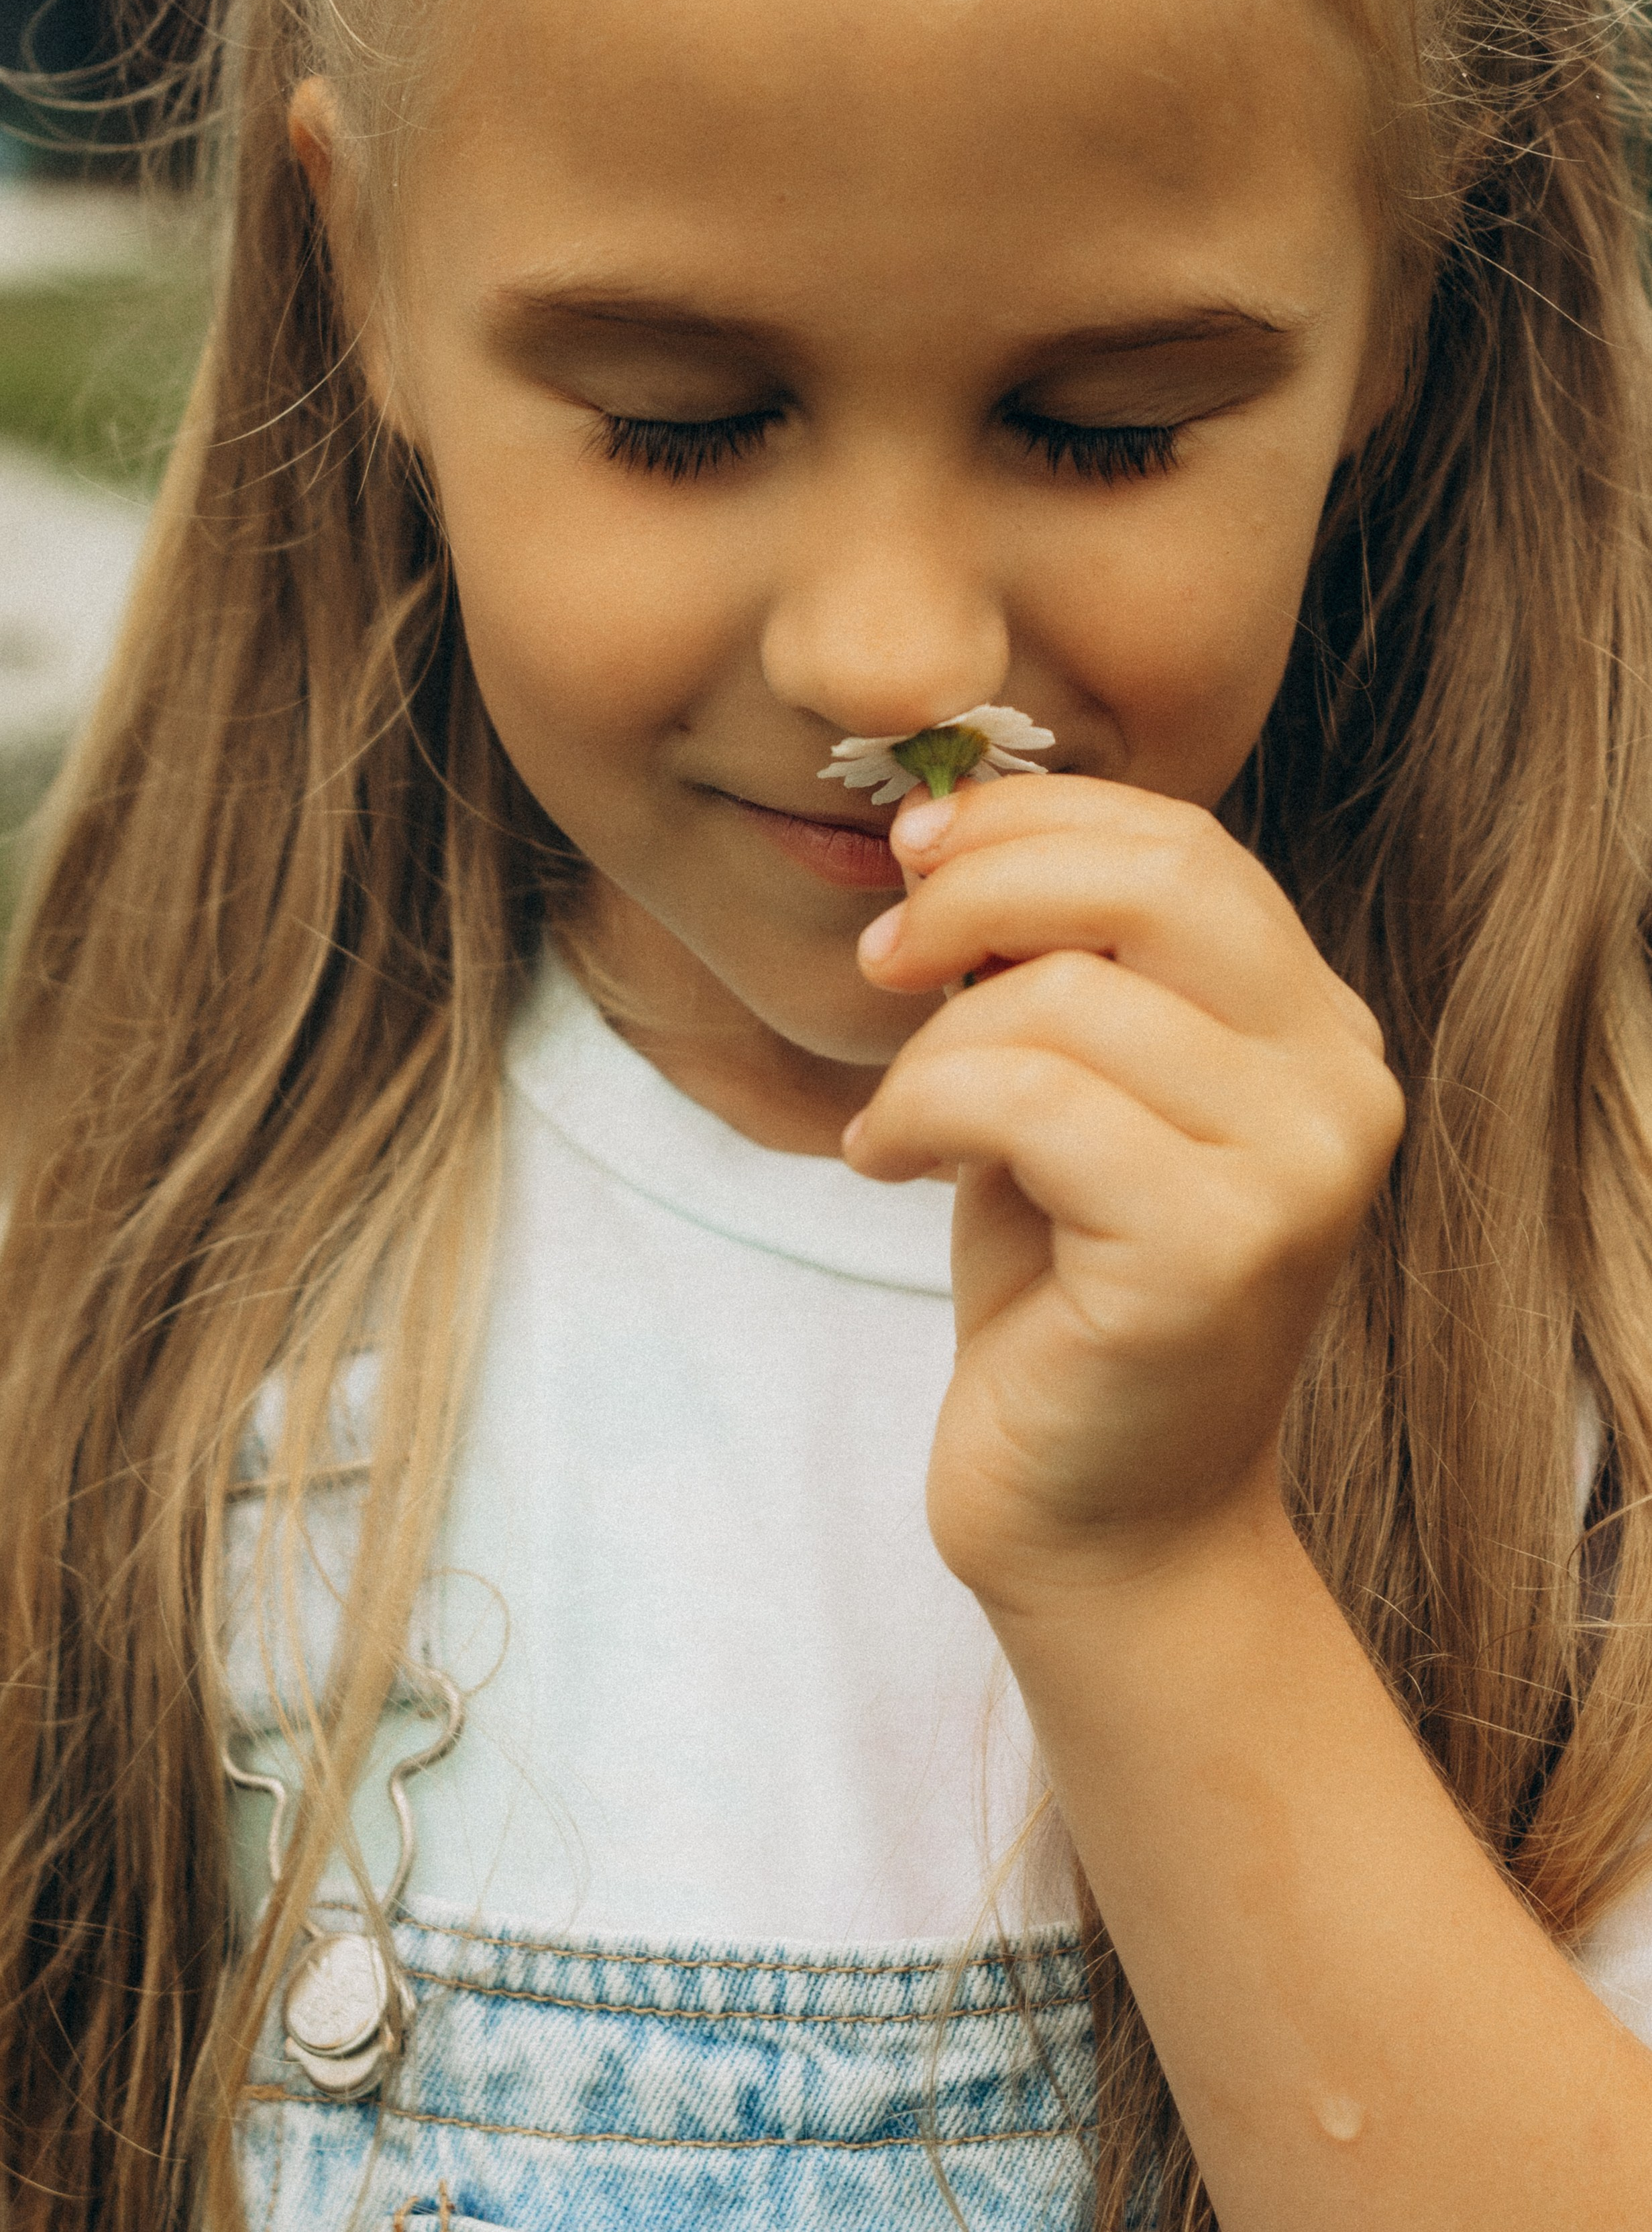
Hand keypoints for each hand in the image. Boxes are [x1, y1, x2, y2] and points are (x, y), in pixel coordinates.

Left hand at [844, 776, 1402, 1611]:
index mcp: (1317, 1033)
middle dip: (981, 888)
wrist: (1103, 1522)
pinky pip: (1028, 1102)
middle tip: (884, 956)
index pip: (1186, 845)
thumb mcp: (1074, 1095)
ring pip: (1064, 998)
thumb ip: (1061, 968)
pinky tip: (891, 1164)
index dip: (1035, 819)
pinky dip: (922, 1110)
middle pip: (1155, 881)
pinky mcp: (1210, 1253)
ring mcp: (1294, 1174)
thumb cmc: (1067, 1299)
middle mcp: (1340, 1089)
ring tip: (899, 1118)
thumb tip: (955, 831)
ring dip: (930, 1044)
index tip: (919, 849)